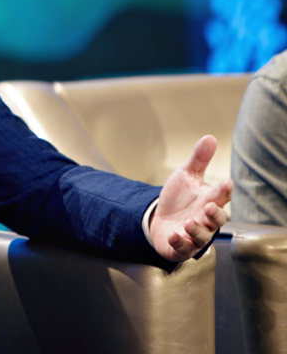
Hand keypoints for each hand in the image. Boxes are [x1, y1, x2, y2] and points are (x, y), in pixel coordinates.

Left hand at [149, 135, 232, 261]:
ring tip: (189, 222)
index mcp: (209, 201)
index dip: (224, 191)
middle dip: (214, 214)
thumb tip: (211, 137)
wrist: (160, 219)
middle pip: (216, 220)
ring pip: (202, 237)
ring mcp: (194, 235)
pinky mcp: (181, 247)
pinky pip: (183, 248)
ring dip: (197, 230)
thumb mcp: (186, 176)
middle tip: (208, 206)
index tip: (226, 182)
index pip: (221, 197)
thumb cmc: (178, 199)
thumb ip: (199, 159)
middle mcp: (205, 220)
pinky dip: (180, 243)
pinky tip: (174, 235)